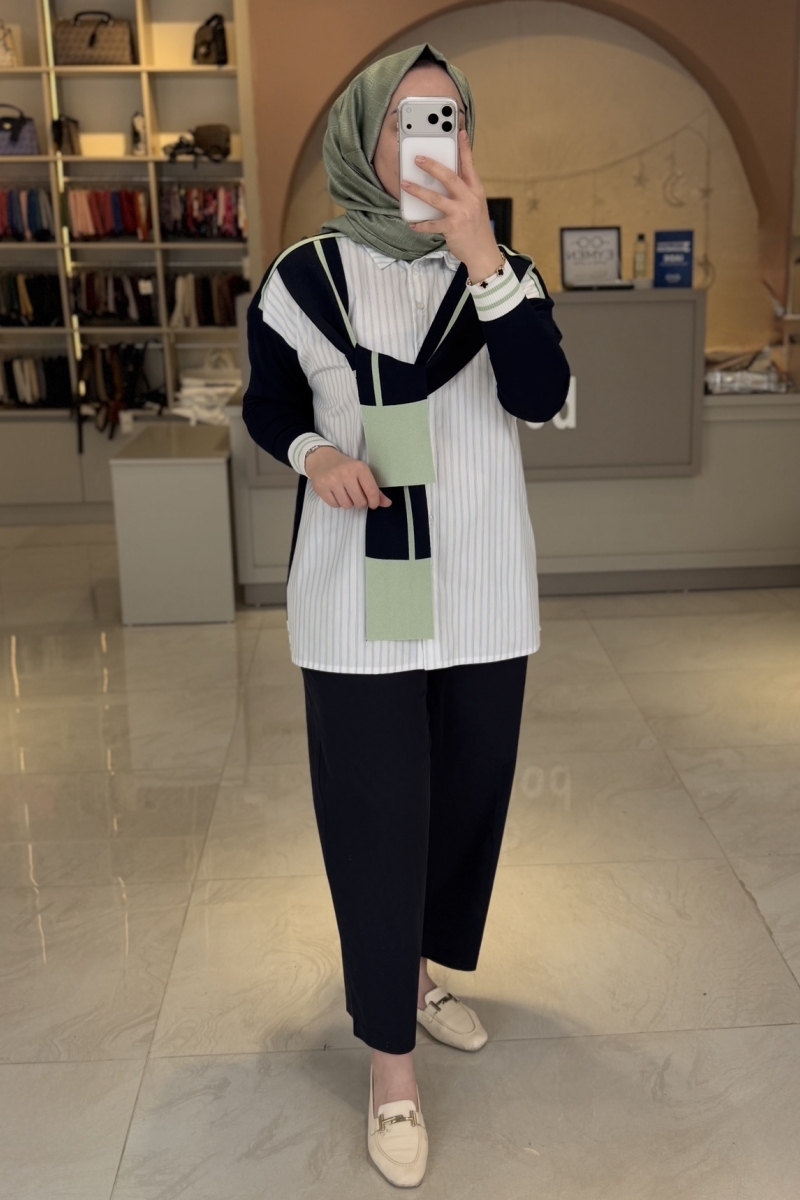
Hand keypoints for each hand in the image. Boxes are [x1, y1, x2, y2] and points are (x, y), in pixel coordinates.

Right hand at [305, 446, 392, 509]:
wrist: (321, 459)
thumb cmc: (345, 467)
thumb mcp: (362, 473)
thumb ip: (375, 490)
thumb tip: (388, 504)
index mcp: (359, 468)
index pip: (372, 492)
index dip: (374, 502)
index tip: (373, 503)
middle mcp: (346, 474)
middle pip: (360, 502)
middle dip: (361, 503)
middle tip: (357, 497)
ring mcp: (332, 481)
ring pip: (347, 505)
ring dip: (348, 503)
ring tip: (346, 494)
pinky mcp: (321, 488)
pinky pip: (335, 505)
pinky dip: (337, 503)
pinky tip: (336, 494)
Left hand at [401, 129, 501, 281]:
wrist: (483, 252)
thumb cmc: (476, 228)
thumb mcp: (475, 205)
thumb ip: (463, 192)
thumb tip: (443, 179)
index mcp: (476, 191)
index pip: (470, 166)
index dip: (464, 149)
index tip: (459, 132)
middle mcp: (470, 199)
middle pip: (449, 177)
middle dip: (432, 166)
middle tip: (417, 158)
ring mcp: (461, 213)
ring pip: (436, 198)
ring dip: (418, 191)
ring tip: (405, 185)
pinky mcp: (452, 228)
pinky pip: (431, 224)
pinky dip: (420, 225)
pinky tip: (412, 223)